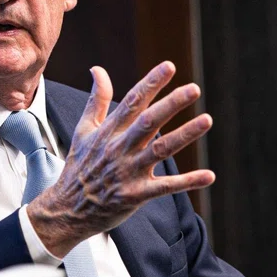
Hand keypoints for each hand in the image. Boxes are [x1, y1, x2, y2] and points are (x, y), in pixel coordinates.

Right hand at [27, 62, 214, 256]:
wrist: (67, 210)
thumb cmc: (79, 167)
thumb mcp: (83, 130)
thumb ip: (96, 99)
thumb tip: (98, 69)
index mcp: (109, 131)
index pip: (132, 101)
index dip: (151, 83)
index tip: (169, 66)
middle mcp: (119, 148)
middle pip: (148, 122)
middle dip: (171, 104)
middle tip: (193, 88)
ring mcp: (128, 172)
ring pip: (161, 150)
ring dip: (185, 135)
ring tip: (207, 120)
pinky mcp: (136, 195)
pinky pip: (165, 187)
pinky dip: (187, 182)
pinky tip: (209, 175)